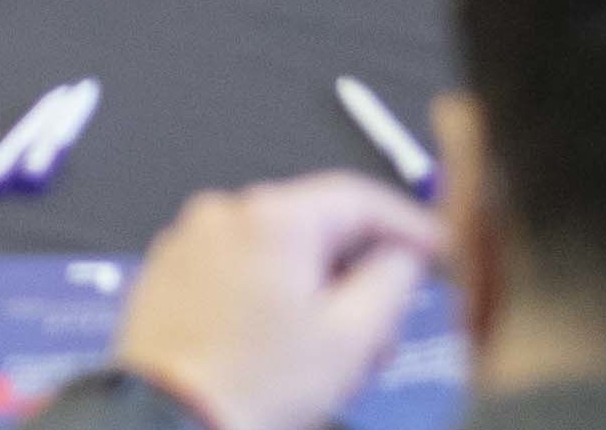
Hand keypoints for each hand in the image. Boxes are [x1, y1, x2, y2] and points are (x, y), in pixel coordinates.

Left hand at [109, 177, 443, 429]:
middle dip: (359, 275)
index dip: (407, 225)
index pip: (358, 197)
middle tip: (384, 328)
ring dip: (316, 294)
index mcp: (272, 217)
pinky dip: (271, 298)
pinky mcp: (171, 273)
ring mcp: (191, 242)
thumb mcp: (353, 335)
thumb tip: (405, 252)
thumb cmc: (252, 387)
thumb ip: (394, 278)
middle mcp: (224, 215)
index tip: (434, 249)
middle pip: (318, 227)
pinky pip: (239, 270)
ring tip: (331, 357)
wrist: (172, 420)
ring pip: (279, 254)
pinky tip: (283, 350)